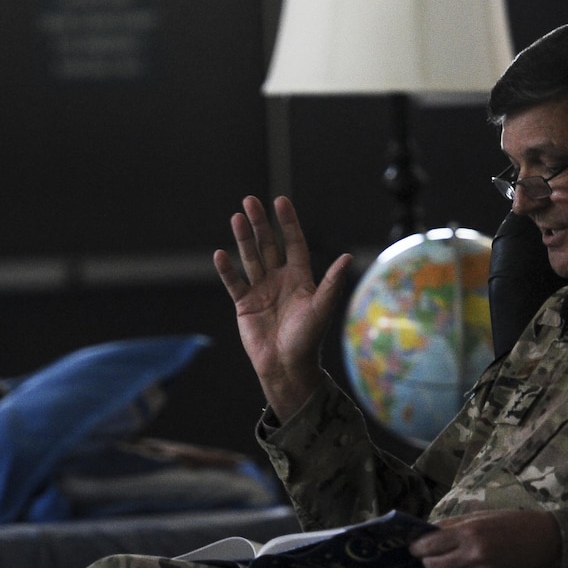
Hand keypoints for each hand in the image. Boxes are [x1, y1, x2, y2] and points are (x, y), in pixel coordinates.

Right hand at [214, 196, 351, 420]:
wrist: (287, 366)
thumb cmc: (308, 339)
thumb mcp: (321, 308)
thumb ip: (331, 283)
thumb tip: (348, 259)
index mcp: (300, 277)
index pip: (293, 243)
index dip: (287, 223)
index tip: (280, 202)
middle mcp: (280, 279)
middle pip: (269, 245)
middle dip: (260, 223)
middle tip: (250, 200)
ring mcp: (261, 290)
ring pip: (251, 258)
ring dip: (243, 239)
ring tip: (236, 217)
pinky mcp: (245, 304)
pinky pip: (235, 282)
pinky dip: (227, 270)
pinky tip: (220, 254)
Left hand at [409, 511, 560, 567]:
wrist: (547, 543)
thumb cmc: (513, 524)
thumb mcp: (482, 516)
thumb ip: (454, 525)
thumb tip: (428, 532)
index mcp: (470, 533)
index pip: (430, 546)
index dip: (417, 548)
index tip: (414, 547)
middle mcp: (474, 557)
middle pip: (434, 566)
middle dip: (428, 561)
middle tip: (430, 556)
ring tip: (450, 563)